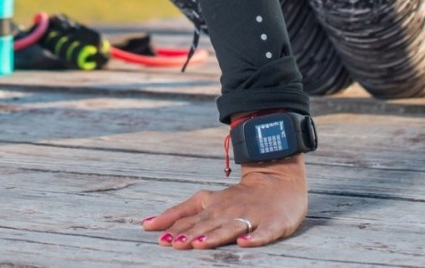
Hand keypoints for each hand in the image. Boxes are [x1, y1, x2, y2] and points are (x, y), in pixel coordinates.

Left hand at [142, 153, 306, 248]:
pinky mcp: (273, 224)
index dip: (177, 229)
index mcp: (213, 207)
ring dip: (215, 236)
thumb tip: (146, 225)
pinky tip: (244, 243)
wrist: (278, 180)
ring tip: (200, 244)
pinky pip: (264, 233)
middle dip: (192, 234)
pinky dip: (255, 238)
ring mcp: (251, 217)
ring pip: (231, 228)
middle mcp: (229, 211)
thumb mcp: (206, 201)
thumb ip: (178, 213)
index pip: (192, 219)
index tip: (161, 240)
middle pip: (208, 225)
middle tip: (175, 244)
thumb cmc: (238, 197)